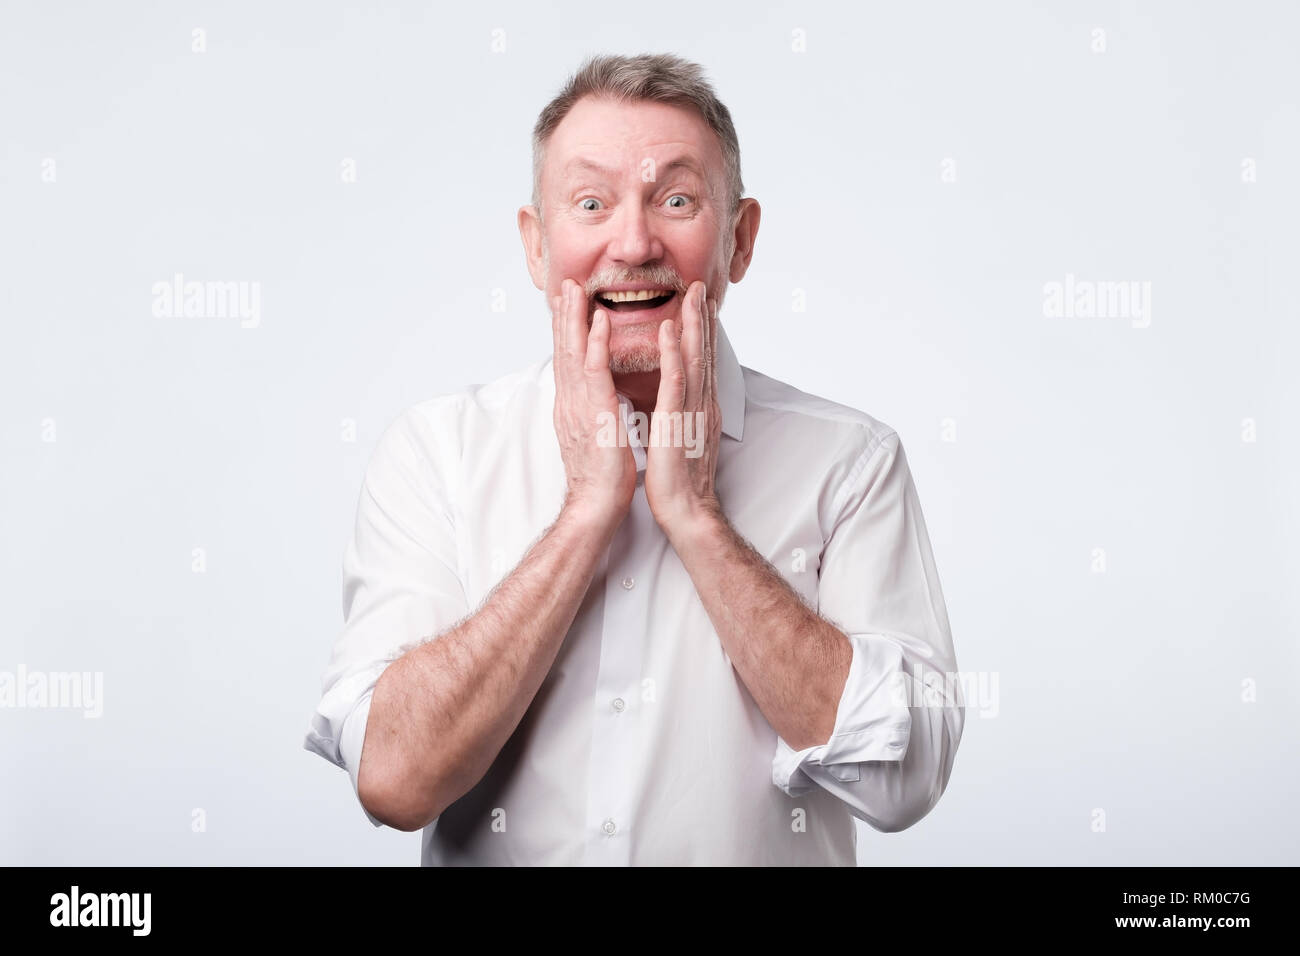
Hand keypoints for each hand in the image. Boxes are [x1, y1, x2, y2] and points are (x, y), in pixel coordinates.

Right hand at [551, 278, 636, 524]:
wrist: (596, 505)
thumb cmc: (602, 477)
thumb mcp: (595, 436)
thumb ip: (592, 413)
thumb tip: (597, 399)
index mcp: (572, 407)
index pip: (568, 362)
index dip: (566, 332)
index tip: (567, 305)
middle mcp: (569, 402)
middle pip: (564, 350)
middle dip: (564, 316)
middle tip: (564, 284)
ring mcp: (578, 406)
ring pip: (574, 353)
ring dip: (574, 318)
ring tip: (576, 289)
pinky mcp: (595, 412)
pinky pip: (594, 370)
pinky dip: (595, 342)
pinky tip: (599, 320)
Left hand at [644, 280, 722, 539]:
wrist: (687, 510)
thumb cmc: (680, 482)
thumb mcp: (683, 439)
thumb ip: (684, 417)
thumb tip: (677, 403)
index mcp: (700, 409)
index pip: (703, 363)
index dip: (703, 333)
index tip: (701, 306)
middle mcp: (702, 404)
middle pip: (705, 353)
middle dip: (702, 319)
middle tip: (701, 287)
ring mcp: (692, 411)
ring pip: (695, 359)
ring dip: (693, 324)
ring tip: (692, 295)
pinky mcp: (677, 421)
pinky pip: (675, 380)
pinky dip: (674, 353)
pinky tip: (670, 330)